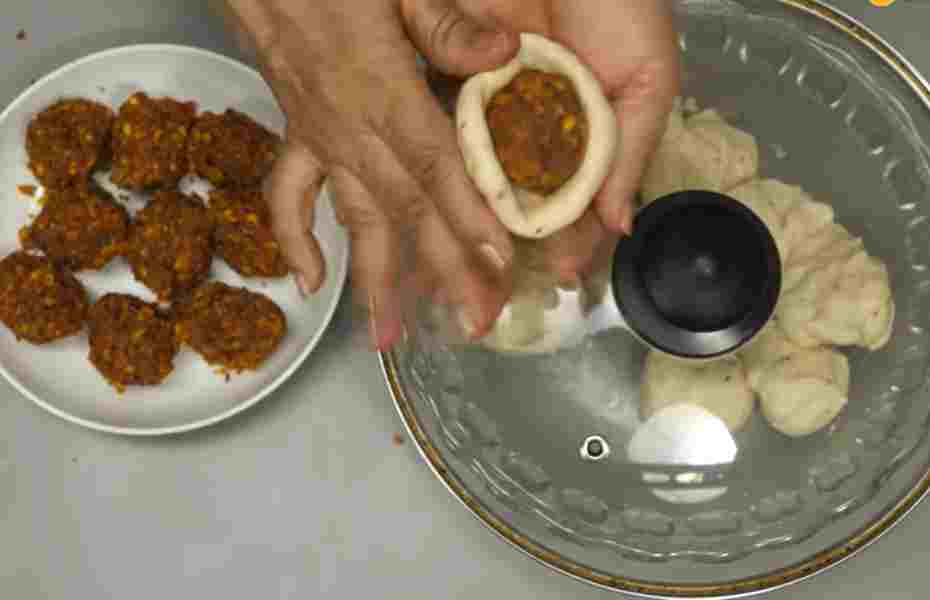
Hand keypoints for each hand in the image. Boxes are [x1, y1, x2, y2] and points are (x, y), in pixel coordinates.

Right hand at [222, 0, 525, 349]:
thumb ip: (448, 24)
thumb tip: (504, 53)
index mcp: (383, 88)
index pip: (437, 166)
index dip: (469, 218)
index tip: (498, 266)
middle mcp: (350, 126)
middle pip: (405, 209)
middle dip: (442, 270)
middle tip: (473, 322)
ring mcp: (320, 135)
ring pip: (354, 218)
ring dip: (374, 280)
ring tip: (391, 337)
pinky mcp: (298, 131)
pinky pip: (288, 197)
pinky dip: (295, 241)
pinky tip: (310, 282)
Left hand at [457, 0, 680, 282]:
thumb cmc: (623, 4)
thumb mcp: (647, 80)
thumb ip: (630, 151)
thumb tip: (619, 225)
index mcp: (577, 135)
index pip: (570, 200)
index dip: (567, 238)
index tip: (562, 273)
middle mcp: (529, 128)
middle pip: (515, 198)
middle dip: (505, 248)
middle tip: (496, 295)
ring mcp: (488, 105)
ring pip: (474, 174)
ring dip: (464, 222)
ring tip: (460, 270)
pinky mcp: (450, 74)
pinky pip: (441, 127)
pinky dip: (434, 165)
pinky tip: (430, 205)